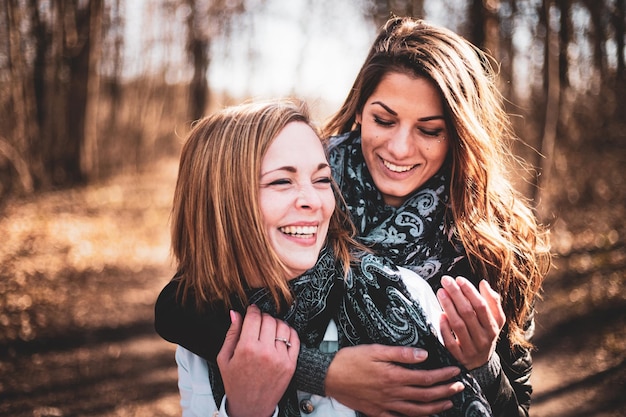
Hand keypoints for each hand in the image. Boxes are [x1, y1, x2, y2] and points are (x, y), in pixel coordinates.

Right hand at [216, 305, 299, 416]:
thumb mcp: (225, 358)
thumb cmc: (236, 384)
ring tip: (269, 328)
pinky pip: (295, 339)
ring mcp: (280, 358)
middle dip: (263, 316)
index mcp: (246, 349)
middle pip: (269, 319)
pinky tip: (281, 334)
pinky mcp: (290, 364)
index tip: (252, 310)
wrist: (250, 407)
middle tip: (259, 321)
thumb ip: (231, 334)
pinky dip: (289, 332)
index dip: (252, 310)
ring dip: (276, 323)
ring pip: (283, 326)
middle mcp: (265, 352)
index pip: (254, 317)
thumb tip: (235, 314)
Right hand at [325, 344, 463, 416]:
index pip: (425, 378)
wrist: (328, 376)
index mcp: (393, 377)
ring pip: (416, 411)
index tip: (455, 371)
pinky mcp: (377, 412)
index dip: (443, 376)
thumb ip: (400, 353)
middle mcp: (392, 394)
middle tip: (459, 386)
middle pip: (425, 396)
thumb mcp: (375, 350)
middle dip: (445, 391)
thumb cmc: (351, 359)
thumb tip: (423, 354)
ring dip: (435, 407)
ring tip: (448, 402)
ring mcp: (385, 406)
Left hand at [437, 276, 505, 369]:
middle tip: (445, 280)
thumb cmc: (484, 334)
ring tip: (441, 292)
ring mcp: (471, 349)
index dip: (470, 291)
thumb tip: (484, 283)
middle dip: (456, 294)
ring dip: (448, 307)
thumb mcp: (495, 320)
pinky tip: (440, 315)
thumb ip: (492, 302)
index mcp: (492, 327)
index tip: (459, 279)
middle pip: (468, 313)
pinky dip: (445, 328)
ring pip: (458, 325)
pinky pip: (450, 342)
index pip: (482, 306)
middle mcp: (483, 338)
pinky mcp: (458, 357)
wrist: (480, 363)